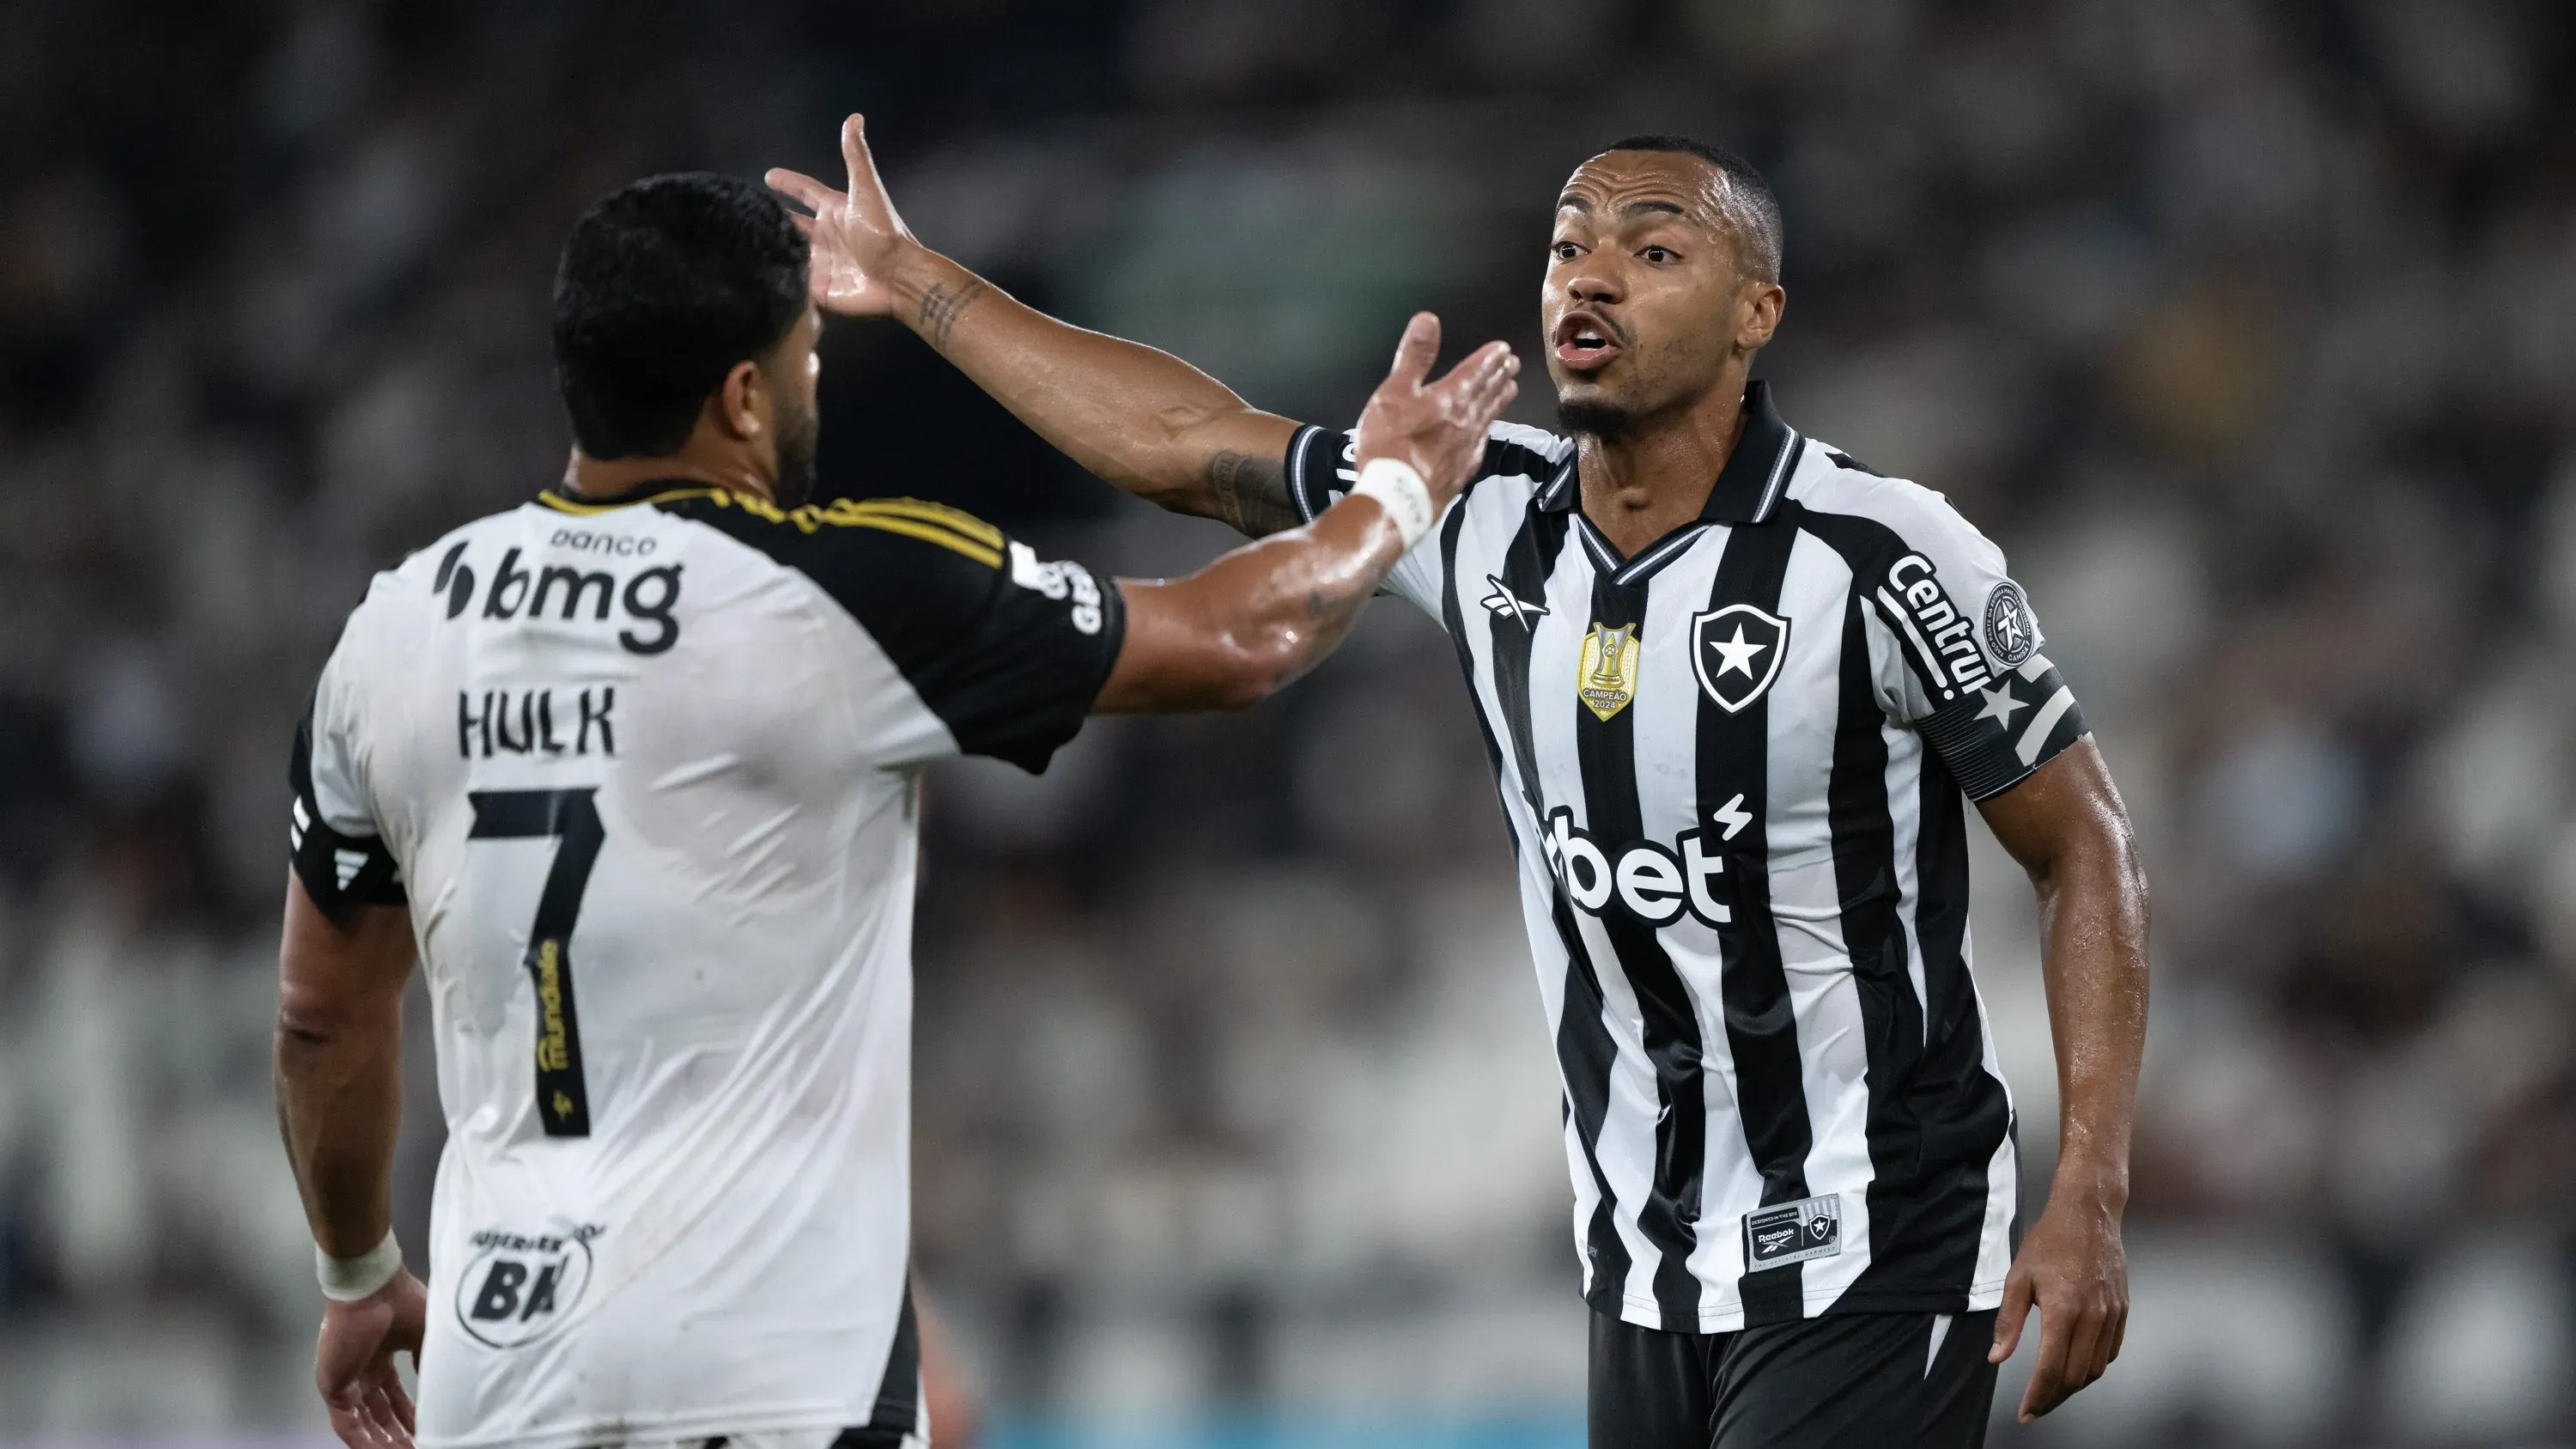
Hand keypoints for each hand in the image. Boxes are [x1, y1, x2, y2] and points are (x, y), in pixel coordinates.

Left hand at [316, 1268, 427, 1448]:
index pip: (394, 1394)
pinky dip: (363, 1442)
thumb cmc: (403, 1304)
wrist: (373, 1290)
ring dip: (382, 1442)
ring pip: (363, 1422)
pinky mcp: (332, 1387)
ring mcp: (345, 1378)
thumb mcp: (428, 1336)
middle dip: (398, 1434)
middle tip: (417, 1447)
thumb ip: (431, 1364)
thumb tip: (442, 1389)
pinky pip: (347, 1424)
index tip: (428, 1429)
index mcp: (382, 1353)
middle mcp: (362, 1368)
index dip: (411, 1414)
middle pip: (379, 1412)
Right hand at [766, 113, 918, 316]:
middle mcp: (827, 236)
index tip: (769, 176)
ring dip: (773, 247)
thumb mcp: (866, 191)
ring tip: (746, 242)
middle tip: (750, 212)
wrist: (897, 278)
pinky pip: (795, 280)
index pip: (806, 192)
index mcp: (835, 211)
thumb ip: (856, 157)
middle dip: (774, 218)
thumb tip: (855, 117)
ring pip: (790, 252)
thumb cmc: (883, 233)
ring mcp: (822, 262)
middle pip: (793, 224)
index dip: (789, 183)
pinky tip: (758, 273)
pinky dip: (780, 276)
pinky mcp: (820, 287)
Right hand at [1353, 313, 1519, 506]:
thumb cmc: (1390, 442)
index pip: (1476, 371)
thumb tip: (1429, 319)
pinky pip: (1481, 443)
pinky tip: (1486, 432)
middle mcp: (1467, 420)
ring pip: (1489, 417)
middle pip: (1488, 393)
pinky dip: (1487, 430)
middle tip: (1513, 365)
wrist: (1397, 499)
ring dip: (1500, 400)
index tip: (1504, 349)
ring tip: (1510, 389)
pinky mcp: (1463, 471)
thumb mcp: (1394, 392)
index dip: (1489, 358)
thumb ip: (1414, 356)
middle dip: (1500, 376)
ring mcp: (1468, 448)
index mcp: (1451, 397)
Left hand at [1988, 1190, 2127, 1421]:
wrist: (2089, 1213)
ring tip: (2052, 1390)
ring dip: (2074, 1385)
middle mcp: (2092, 1317)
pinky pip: (2110, 1352)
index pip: (2051, 1369)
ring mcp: (2112, 1314)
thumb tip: (1996, 1358)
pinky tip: (2075, 1366)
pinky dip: (2093, 1366)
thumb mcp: (2018, 1278)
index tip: (2025, 1413)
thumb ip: (2008, 1322)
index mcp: (2063, 1310)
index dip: (2037, 1397)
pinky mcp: (2123, 1310)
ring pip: (2096, 1368)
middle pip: (2075, 1377)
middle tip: (2035, 1406)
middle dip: (2054, 1398)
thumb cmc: (2049, 1242)